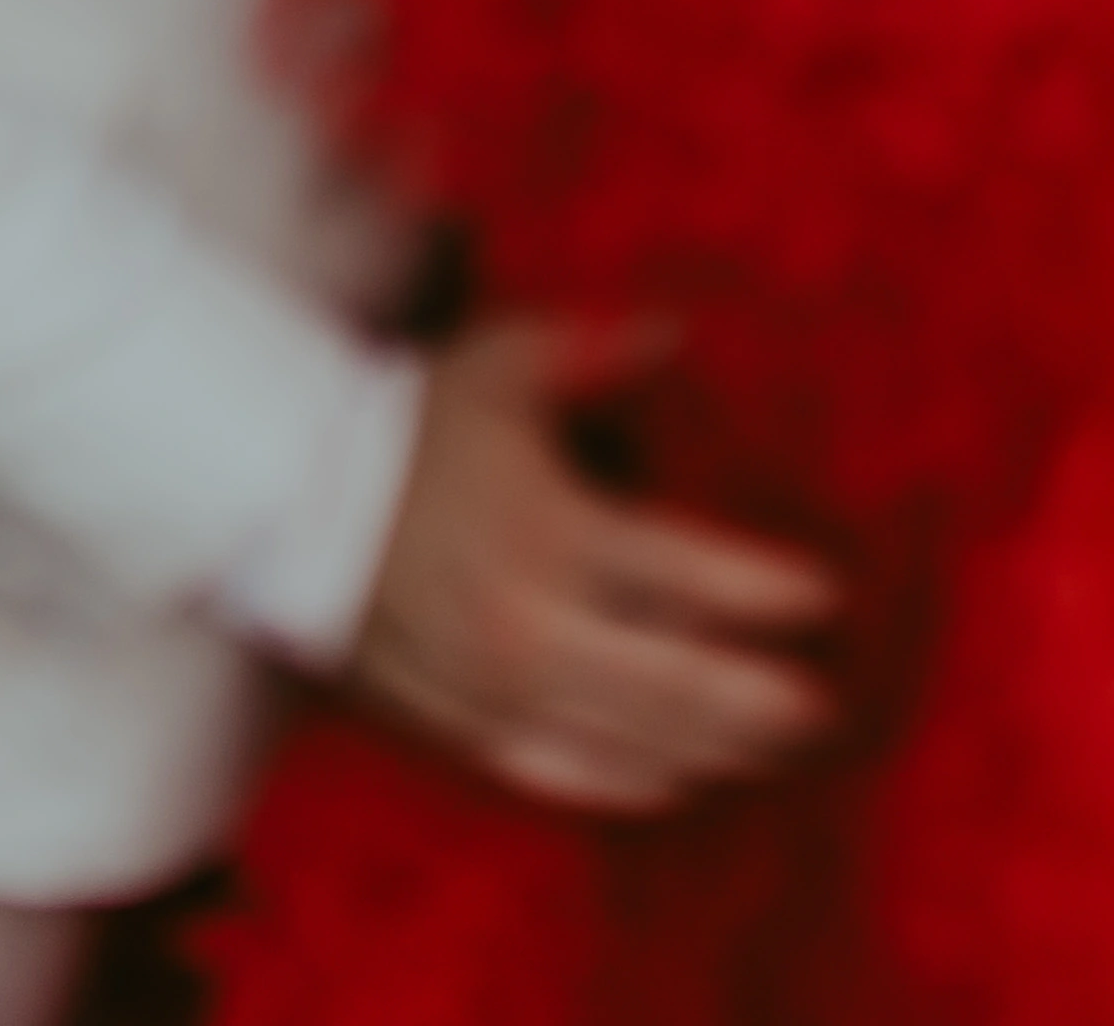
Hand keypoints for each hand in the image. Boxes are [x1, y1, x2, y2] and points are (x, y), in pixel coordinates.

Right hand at [338, 312, 838, 812]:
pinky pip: (551, 770)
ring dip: (711, 751)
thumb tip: (685, 328)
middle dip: (761, 701)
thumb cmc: (409, 420)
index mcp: (548, 528)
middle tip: (831, 706)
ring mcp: (487, 684)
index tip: (831, 598)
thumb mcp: (505, 359)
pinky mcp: (452, 721)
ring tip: (785, 753)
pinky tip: (681, 784)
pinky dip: (624, 783)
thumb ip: (602, 347)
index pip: (685, 576)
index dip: (766, 594)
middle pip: (670, 681)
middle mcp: (524, 620)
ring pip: (622, 739)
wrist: (282, 497)